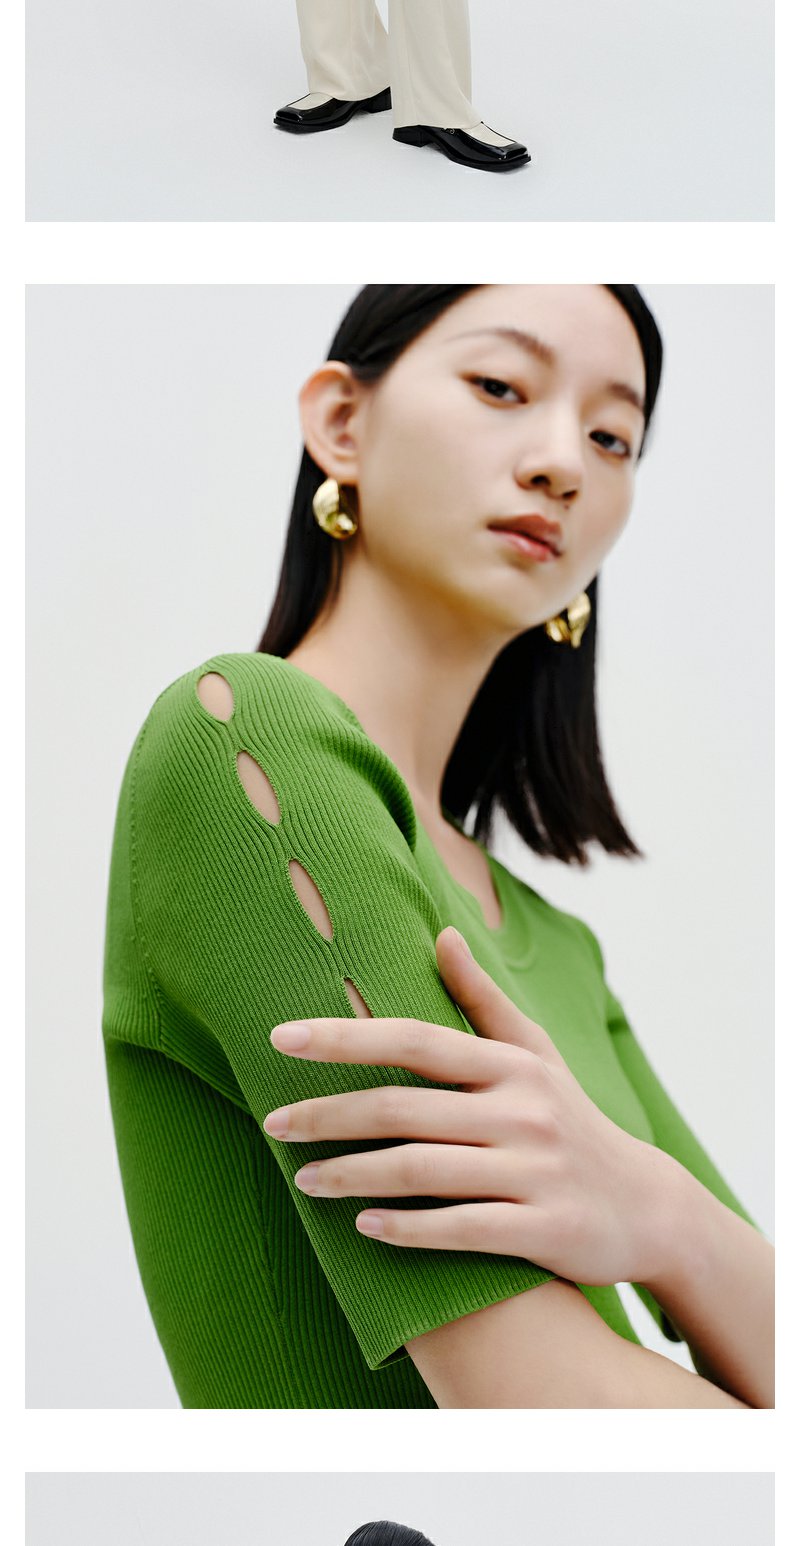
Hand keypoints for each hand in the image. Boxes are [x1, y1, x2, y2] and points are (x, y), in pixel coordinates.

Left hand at [264, 926, 678, 1286]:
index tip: (280, 1038)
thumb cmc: (571, 1121)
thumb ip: (483, 999)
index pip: (415, 1041)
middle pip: (405, 1109)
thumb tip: (441, 931)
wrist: (647, 1207)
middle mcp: (522, 1113)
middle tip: (272, 1124)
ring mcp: (533, 1173)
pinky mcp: (542, 1231)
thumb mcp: (537, 1054)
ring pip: (422, 1171)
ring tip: (302, 1180)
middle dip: (329, 1115)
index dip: (344, 1037)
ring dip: (352, 1176)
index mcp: (511, 1066)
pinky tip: (362, 1229)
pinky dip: (407, 1230)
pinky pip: (461, 1230)